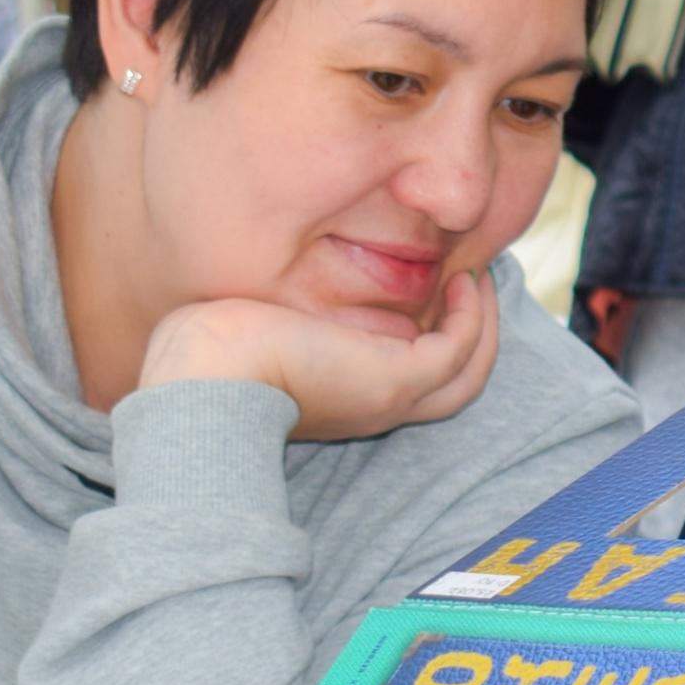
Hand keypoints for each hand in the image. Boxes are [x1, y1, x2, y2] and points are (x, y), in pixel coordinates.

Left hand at [138, 266, 501, 442]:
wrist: (203, 378)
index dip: (431, 336)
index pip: (407, 380)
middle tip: (471, 282)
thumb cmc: (206, 352)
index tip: (434, 290)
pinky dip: (471, 317)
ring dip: (481, 323)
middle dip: (472, 332)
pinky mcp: (395, 379)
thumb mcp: (252, 325)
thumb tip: (258, 286)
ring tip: (476, 276)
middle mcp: (373, 407)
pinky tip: (462, 280)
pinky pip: (460, 351)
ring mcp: (389, 398)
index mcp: (342, 400)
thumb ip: (273, 311)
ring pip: (467, 372)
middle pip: (454, 386)